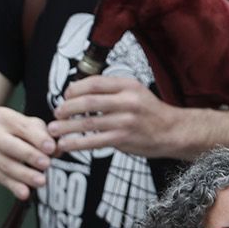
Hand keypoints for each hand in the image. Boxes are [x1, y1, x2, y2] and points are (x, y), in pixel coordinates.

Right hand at [0, 107, 55, 198]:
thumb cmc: (23, 134)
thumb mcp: (35, 129)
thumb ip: (47, 136)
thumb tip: (58, 148)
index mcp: (3, 116)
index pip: (23, 126)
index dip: (38, 138)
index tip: (51, 148)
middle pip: (9, 145)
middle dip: (29, 155)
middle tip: (46, 164)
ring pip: (5, 164)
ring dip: (24, 174)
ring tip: (41, 182)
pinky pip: (0, 178)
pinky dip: (14, 186)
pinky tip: (24, 194)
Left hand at [49, 75, 184, 158]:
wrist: (174, 131)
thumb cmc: (152, 113)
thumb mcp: (136, 93)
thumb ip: (111, 91)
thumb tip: (79, 93)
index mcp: (129, 86)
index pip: (94, 83)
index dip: (74, 89)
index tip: (65, 96)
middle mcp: (128, 102)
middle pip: (88, 101)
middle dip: (66, 108)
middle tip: (57, 114)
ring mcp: (126, 121)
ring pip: (88, 122)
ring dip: (66, 127)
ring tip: (54, 130)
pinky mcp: (124, 139)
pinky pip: (94, 141)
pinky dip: (76, 143)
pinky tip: (66, 144)